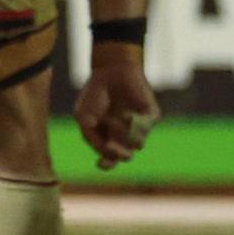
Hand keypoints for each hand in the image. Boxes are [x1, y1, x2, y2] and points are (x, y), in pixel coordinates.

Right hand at [72, 51, 158, 170]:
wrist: (111, 69)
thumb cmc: (94, 93)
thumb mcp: (82, 116)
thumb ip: (91, 137)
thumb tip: (107, 151)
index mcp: (107, 137)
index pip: (109, 159)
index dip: (106, 165)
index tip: (101, 163)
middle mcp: (124, 135)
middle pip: (125, 156)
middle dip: (118, 155)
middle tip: (111, 146)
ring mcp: (138, 126)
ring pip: (137, 144)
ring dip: (123, 135)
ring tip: (114, 119)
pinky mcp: (150, 117)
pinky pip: (146, 129)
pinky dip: (136, 125)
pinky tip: (128, 115)